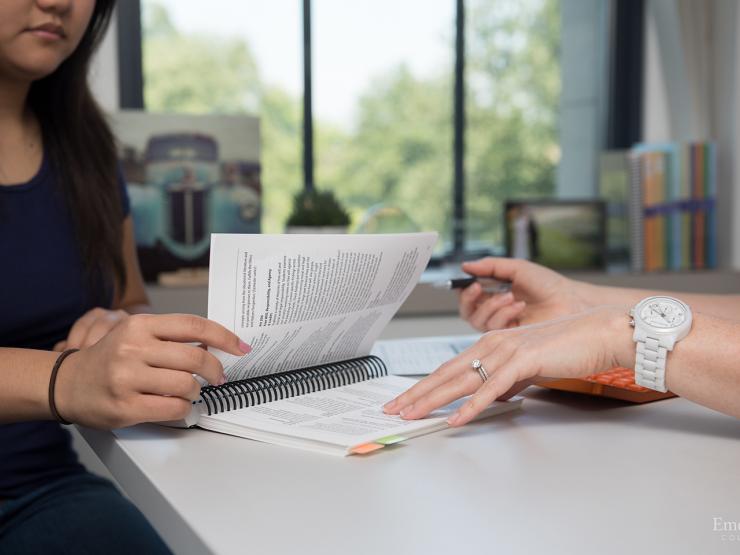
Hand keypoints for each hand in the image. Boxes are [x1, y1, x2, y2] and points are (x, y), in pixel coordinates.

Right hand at [54, 313, 250, 428]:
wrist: (67, 384)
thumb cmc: (110, 359)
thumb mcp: (136, 336)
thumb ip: (171, 337)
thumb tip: (213, 344)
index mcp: (139, 326)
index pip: (193, 325)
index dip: (223, 336)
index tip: (241, 347)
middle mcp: (133, 349)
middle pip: (195, 357)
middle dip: (215, 370)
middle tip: (218, 377)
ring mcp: (127, 378)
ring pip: (187, 384)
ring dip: (196, 390)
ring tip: (189, 390)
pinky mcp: (125, 407)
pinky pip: (174, 408)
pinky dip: (184, 408)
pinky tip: (178, 404)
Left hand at [383, 306, 633, 425]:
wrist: (598, 333)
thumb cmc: (566, 348)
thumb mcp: (528, 367)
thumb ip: (508, 380)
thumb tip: (493, 397)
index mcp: (490, 344)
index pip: (449, 368)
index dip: (424, 385)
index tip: (405, 400)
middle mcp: (492, 344)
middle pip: (445, 373)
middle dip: (416, 393)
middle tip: (393, 409)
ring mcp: (505, 351)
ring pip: (461, 380)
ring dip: (433, 400)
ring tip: (412, 415)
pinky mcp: (523, 361)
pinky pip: (491, 387)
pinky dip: (472, 405)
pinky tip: (456, 418)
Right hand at [458, 257, 590, 330]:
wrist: (571, 301)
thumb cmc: (549, 285)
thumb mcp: (517, 268)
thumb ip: (490, 266)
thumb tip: (466, 265)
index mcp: (495, 294)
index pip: (469, 295)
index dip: (464, 289)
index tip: (468, 281)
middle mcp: (496, 311)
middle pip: (467, 311)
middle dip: (470, 298)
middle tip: (478, 287)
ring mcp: (503, 326)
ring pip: (478, 321)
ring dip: (491, 306)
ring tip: (510, 296)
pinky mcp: (511, 339)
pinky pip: (494, 330)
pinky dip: (503, 315)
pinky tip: (518, 306)